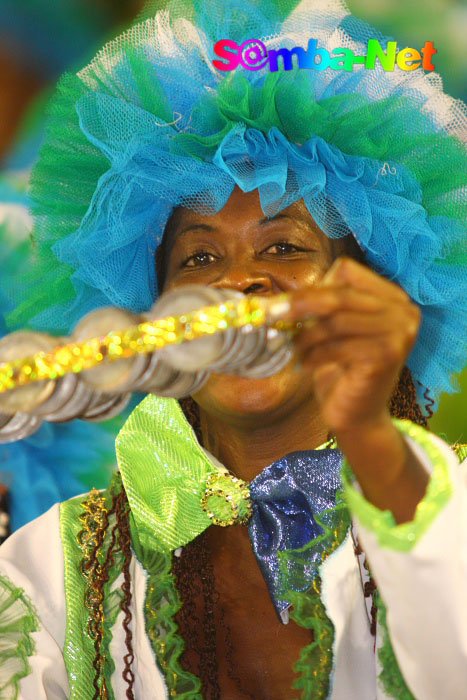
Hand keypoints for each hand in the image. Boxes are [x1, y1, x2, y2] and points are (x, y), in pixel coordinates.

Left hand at [286, 256, 421, 435]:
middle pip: (339, 295)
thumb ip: (318, 305)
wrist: (358, 416)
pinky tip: (306, 365)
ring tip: (295, 349)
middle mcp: (403, 310)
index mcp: (391, 296)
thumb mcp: (332, 330)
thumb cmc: (341, 370)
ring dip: (306, 336)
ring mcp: (399, 332)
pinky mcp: (388, 355)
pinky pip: (338, 346)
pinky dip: (314, 354)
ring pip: (336, 321)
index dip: (311, 287)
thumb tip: (271, 297)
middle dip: (299, 304)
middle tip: (270, 314)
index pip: (346, 272)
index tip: (282, 303)